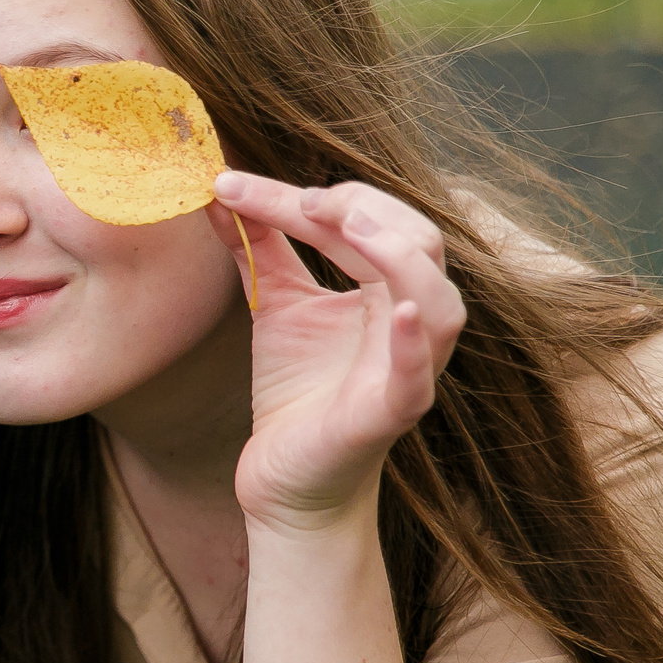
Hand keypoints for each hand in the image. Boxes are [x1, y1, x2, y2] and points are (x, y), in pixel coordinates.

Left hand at [208, 173, 465, 531]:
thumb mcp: (275, 303)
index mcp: (389, 290)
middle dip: (359, 210)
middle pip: (416, 243)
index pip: (368, 222)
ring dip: (398, 256)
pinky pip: (417, 375)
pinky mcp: (391, 413)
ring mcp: (409, 368)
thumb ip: (258, 247)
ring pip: (440, 302)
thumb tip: (222, 190)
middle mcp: (411, 323)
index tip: (233, 184)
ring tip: (348, 225)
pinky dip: (414, 341)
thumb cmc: (296, 391)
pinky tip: (400, 311)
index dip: (308, 196)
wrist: (285, 478)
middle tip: (298, 200)